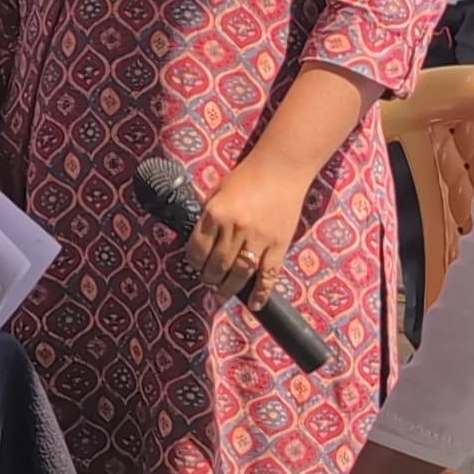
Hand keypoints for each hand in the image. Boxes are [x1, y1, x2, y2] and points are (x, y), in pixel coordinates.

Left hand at [187, 157, 308, 299]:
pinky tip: (253, 304)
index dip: (194, 262)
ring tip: (222, 292)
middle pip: (217, 265)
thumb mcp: (217, 191)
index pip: (197, 249)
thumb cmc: (246, 178)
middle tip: (208, 280)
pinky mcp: (279, 244)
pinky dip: (261, 292)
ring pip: (240, 273)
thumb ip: (206, 213)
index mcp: (215, 213)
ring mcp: (258, 238)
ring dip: (228, 288)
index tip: (195, 266)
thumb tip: (193, 236)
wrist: (280, 169)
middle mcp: (235, 228)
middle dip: (209, 277)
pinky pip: (268, 274)